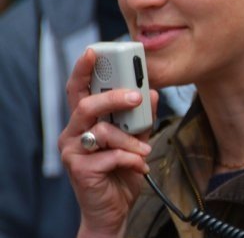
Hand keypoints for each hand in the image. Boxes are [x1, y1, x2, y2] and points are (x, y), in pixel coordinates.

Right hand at [59, 48, 157, 236]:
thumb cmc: (121, 172)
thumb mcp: (136, 140)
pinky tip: (139, 166)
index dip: (83, 69)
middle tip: (137, 97)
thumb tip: (152, 92)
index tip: (95, 51)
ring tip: (144, 150)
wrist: (114, 210)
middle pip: (87, 105)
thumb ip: (141, 118)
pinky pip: (110, 156)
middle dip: (114, 97)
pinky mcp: (80, 170)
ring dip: (131, 140)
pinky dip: (130, 159)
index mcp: (84, 122)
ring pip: (102, 132)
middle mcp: (73, 133)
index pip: (79, 90)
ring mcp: (73, 152)